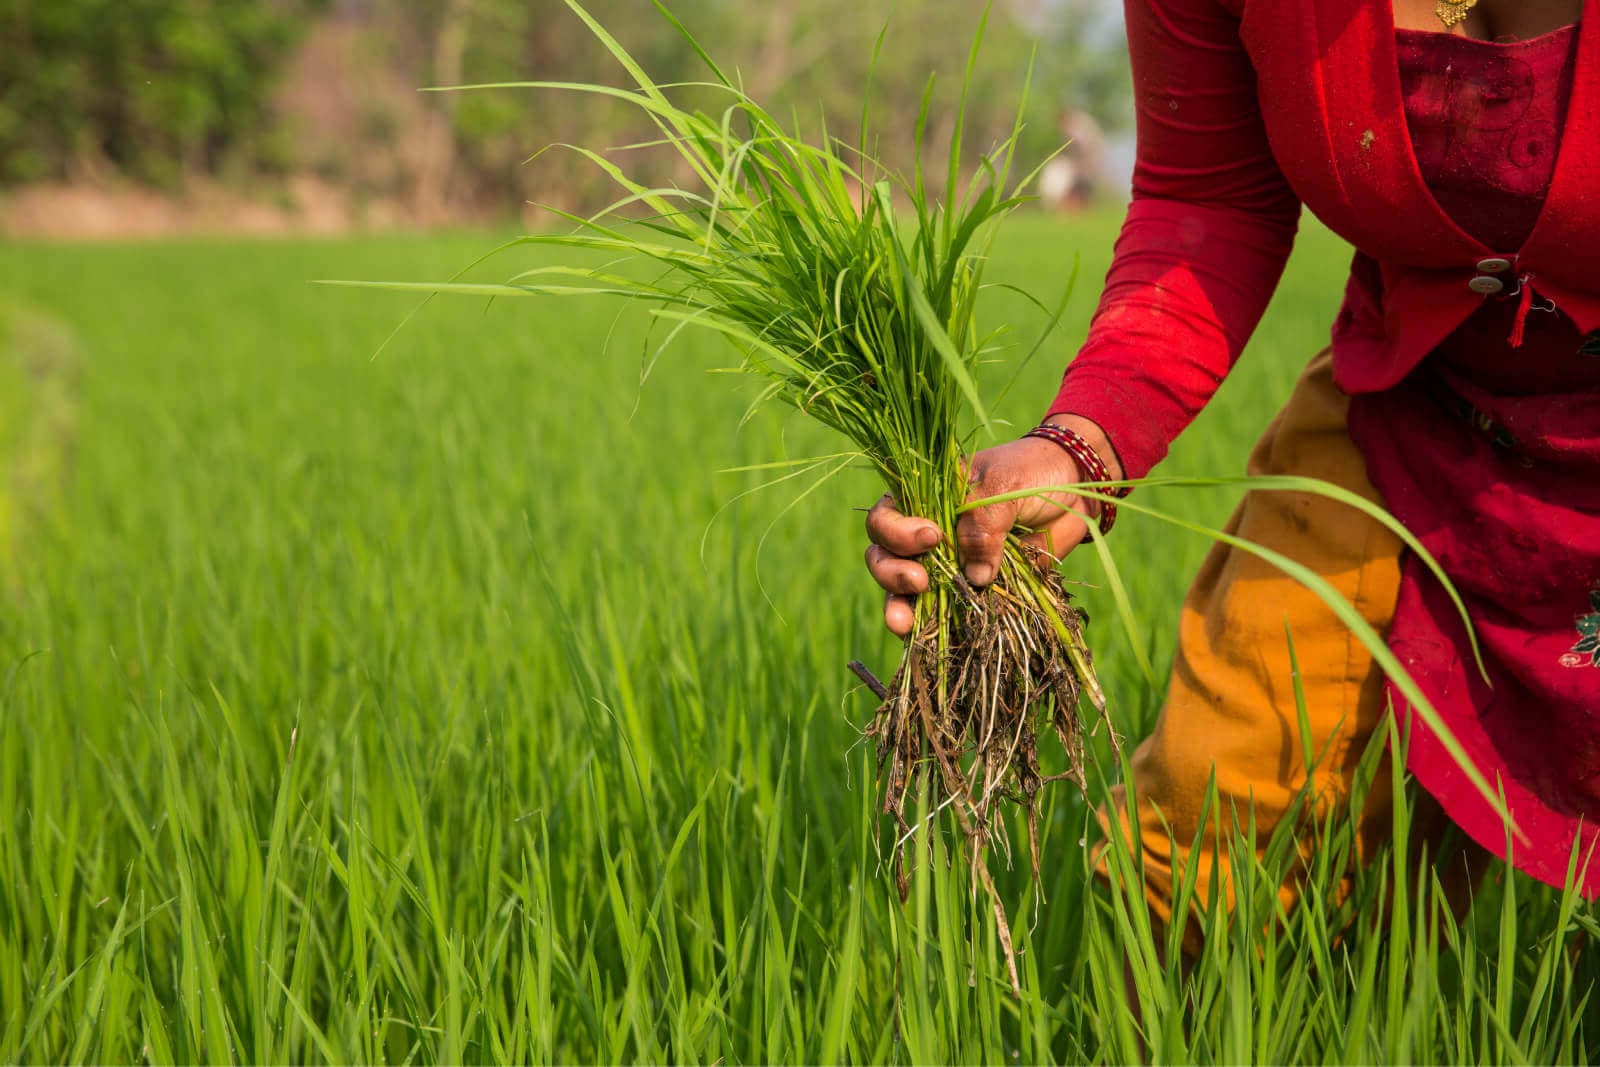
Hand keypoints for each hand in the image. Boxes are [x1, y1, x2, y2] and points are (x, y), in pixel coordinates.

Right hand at [864, 415, 1118, 636]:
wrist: (1075, 489)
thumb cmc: (1032, 474)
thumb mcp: (1004, 486)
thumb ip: (983, 525)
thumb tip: (975, 578)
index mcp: (924, 498)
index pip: (886, 516)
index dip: (896, 532)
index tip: (931, 537)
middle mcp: (925, 533)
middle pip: (883, 556)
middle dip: (891, 573)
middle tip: (920, 581)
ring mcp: (946, 565)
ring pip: (902, 590)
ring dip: (899, 607)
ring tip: (905, 622)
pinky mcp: (970, 592)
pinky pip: (941, 613)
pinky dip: (930, 628)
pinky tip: (920, 638)